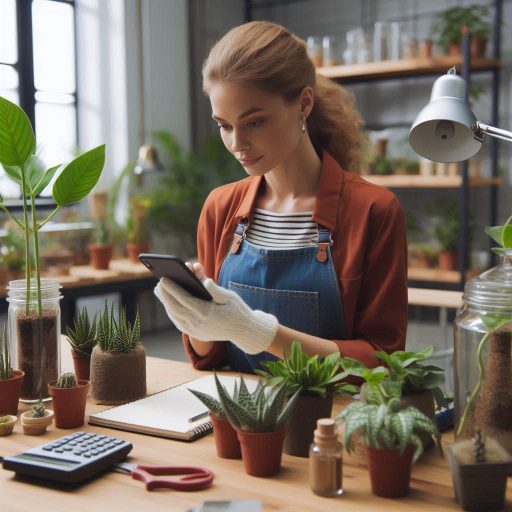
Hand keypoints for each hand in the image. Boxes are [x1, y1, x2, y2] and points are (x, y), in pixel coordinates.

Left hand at [154, 277, 277, 354]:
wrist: (243, 331)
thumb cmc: (237, 309)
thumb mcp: (229, 296)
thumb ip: (216, 289)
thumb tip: (204, 281)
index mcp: (207, 312)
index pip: (184, 299)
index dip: (172, 288)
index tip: (163, 278)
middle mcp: (199, 323)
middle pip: (176, 307)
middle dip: (165, 295)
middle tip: (158, 283)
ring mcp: (196, 330)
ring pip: (175, 316)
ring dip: (166, 303)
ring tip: (160, 291)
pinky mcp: (195, 334)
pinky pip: (179, 322)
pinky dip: (172, 312)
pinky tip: (168, 303)